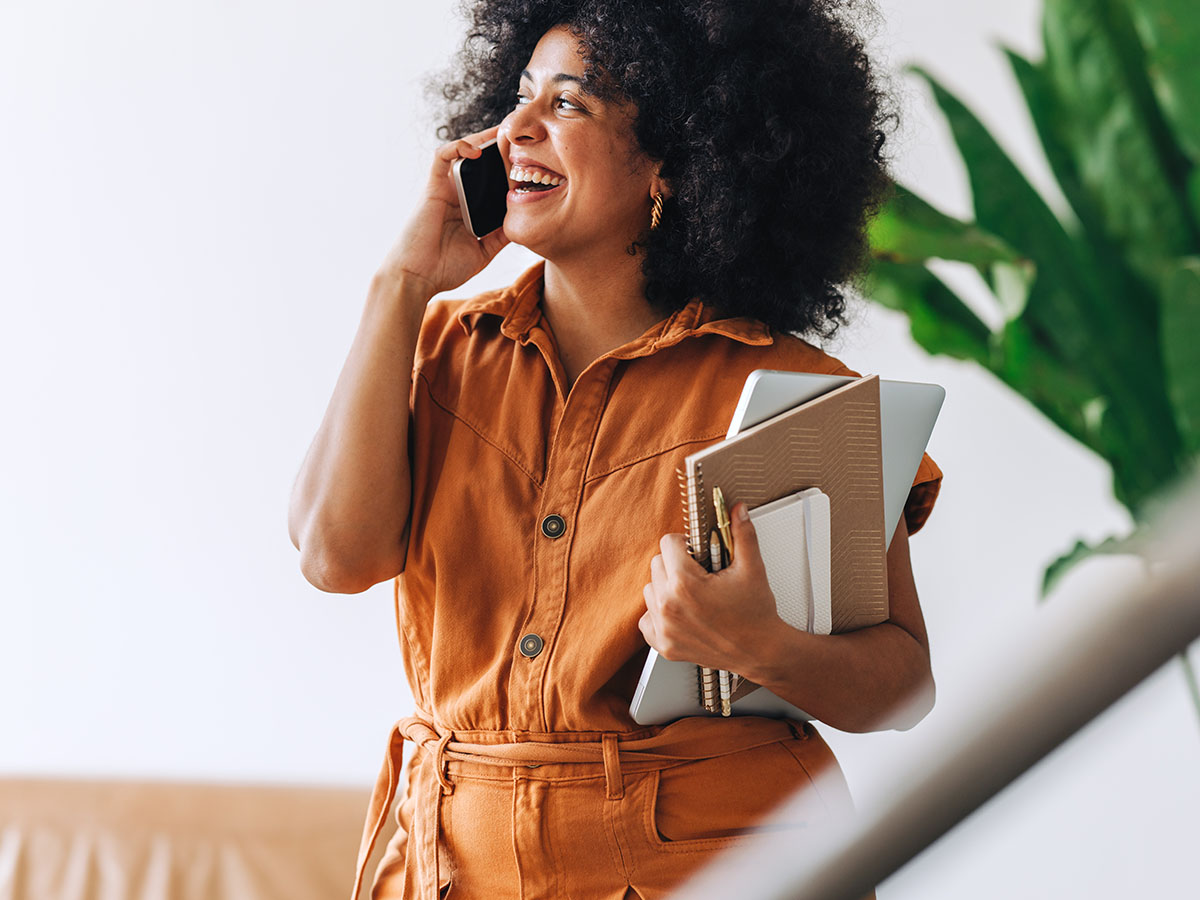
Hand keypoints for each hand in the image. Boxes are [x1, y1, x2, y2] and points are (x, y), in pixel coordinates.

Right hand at [376, 126, 510, 295]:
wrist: (418, 278)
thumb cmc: (445, 268)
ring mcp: (444, 189)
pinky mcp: (432, 188)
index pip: (490, 179)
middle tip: (521, 135)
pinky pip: (441, 158)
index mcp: (470, 207)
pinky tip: (477, 151)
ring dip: (482, 139)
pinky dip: (457, 148)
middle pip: (479, 161)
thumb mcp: (484, 251)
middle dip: (498, 145)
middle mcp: (457, 194)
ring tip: (504, 132)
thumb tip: (523, 222)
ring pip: (462, 152)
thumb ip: (500, 235)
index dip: (507, 166)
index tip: (529, 158)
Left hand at [639, 503, 782, 673]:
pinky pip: (646, 619)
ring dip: (667, 588)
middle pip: (657, 564)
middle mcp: (668, 606)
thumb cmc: (756, 615)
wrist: (761, 652)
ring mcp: (664, 628)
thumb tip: (737, 510)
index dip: (686, 543)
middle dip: (677, 564)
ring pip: (650, 589)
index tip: (698, 552)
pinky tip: (683, 613)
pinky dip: (660, 615)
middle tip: (701, 575)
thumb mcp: (752, 568)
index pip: (668, 543)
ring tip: (693, 595)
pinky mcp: (664, 645)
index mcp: (685, 584)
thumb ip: (742, 534)